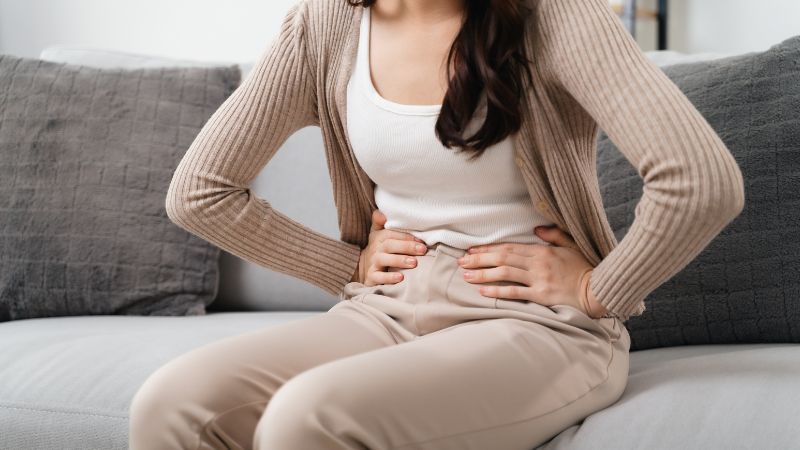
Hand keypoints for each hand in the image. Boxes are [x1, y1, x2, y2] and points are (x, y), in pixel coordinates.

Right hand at [350, 209, 428, 285]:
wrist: (361, 268)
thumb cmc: (377, 249)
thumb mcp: (377, 234)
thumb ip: (379, 222)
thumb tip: (380, 212)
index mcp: (379, 238)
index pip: (391, 234)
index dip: (406, 236)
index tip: (421, 240)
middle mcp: (375, 249)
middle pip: (389, 245)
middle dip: (407, 247)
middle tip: (422, 250)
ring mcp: (373, 263)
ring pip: (384, 260)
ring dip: (400, 261)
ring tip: (414, 263)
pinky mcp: (371, 277)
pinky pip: (379, 277)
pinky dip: (389, 278)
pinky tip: (401, 278)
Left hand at [457, 225, 608, 318]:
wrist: (598, 290)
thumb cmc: (585, 269)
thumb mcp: (572, 246)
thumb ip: (553, 235)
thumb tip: (536, 229)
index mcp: (543, 250)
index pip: (509, 247)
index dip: (489, 248)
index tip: (472, 250)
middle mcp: (537, 263)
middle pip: (502, 258)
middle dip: (479, 259)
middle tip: (461, 262)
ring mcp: (538, 279)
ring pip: (504, 273)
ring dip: (483, 274)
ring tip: (466, 276)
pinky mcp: (540, 296)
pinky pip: (515, 292)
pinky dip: (497, 291)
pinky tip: (483, 291)